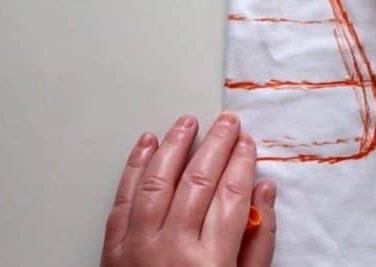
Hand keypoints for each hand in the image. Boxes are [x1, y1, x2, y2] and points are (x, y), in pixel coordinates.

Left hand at [101, 114, 275, 266]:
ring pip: (158, 180)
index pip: (231, 194)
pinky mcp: (111, 249)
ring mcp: (138, 247)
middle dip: (216, 144)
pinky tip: (147, 144)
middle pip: (199, 180)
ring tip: (187, 122)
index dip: (241, 162)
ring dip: (175, 145)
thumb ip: (258, 243)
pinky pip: (123, 198)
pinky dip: (134, 166)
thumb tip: (264, 193)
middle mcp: (172, 248)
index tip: (247, 143)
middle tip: (227, 122)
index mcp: (210, 262)